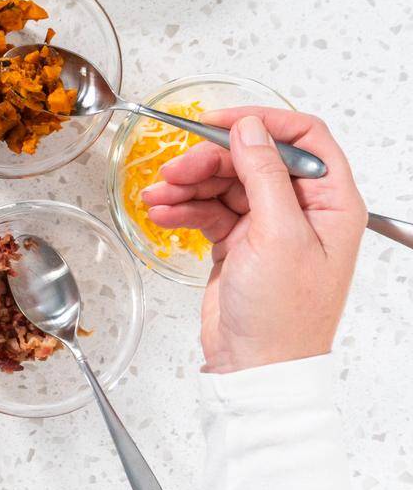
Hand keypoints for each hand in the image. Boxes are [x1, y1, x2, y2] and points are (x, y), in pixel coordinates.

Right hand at [140, 108, 366, 373]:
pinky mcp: (240, 242)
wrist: (257, 366)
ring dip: (188, 184)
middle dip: (210, 160)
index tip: (219, 122)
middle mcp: (303, 210)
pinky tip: (164, 214)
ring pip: (224, 182)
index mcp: (330, 203)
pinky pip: (208, 209)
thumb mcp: (277, 235)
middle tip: (175, 169)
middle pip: (252, 158)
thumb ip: (264, 175)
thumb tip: (252, 129)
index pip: (303, 138)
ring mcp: (269, 226)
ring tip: (160, 196)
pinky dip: (183, 208)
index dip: (261, 122)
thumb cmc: (283, 317)